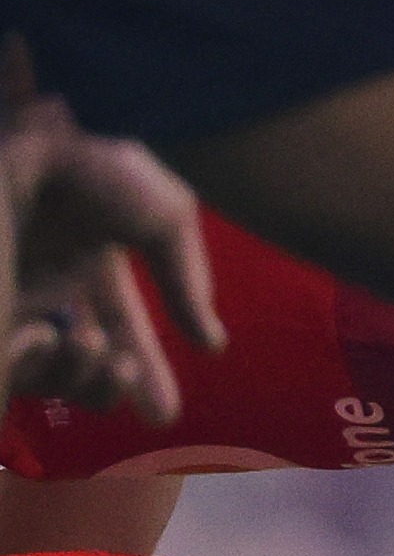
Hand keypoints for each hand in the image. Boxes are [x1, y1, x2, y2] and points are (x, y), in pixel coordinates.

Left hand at [0, 44, 221, 424]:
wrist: (38, 149)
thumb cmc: (99, 170)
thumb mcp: (167, 216)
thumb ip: (187, 278)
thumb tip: (211, 344)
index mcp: (91, 259)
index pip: (123, 324)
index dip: (145, 365)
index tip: (170, 404)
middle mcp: (51, 285)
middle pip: (89, 356)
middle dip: (119, 386)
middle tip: (150, 406)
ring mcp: (16, 301)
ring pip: (53, 372)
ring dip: (82, 375)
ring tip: (89, 347)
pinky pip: (20, 369)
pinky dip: (41, 366)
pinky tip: (48, 337)